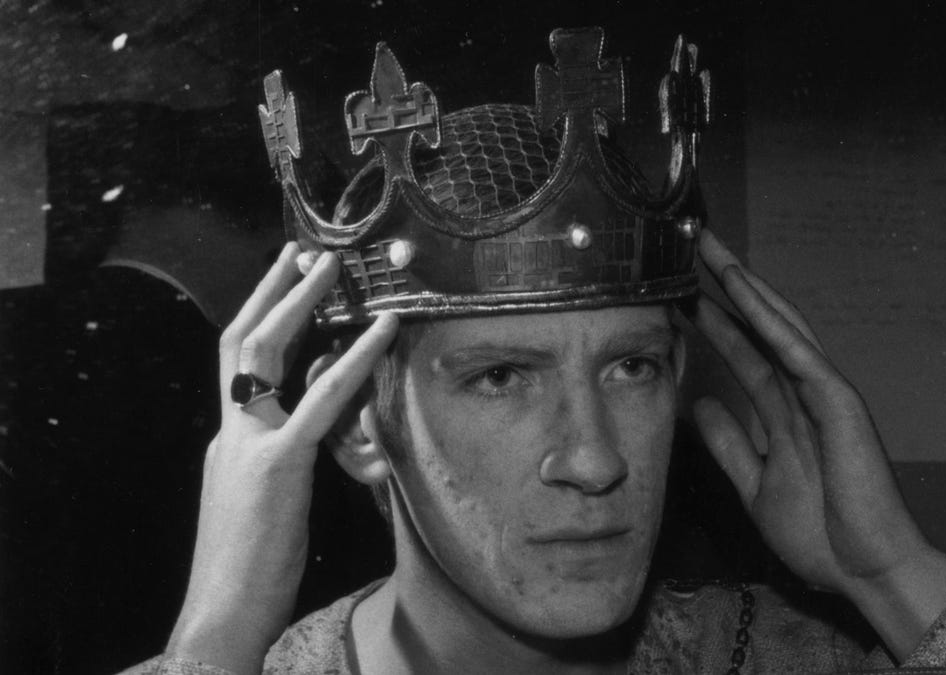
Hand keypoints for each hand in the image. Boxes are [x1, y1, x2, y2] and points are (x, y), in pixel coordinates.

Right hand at [166, 243, 398, 673]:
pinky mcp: (278, 466)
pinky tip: (383, 329)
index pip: (237, 362)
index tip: (282, 279)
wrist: (222, 611)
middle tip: (305, 252)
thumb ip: (279, 461)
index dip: (258, 316)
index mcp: (229, 439)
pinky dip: (352, 359)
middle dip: (272, 292)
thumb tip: (306, 437)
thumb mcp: (263, 502)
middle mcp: (232, 431)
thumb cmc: (247, 567)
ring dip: (301, 304)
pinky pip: (320, 401)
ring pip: (267, 354)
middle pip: (243, 342)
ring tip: (332, 268)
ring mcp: (249, 444)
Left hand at [689, 230, 945, 657]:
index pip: (744, 352)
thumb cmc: (822, 533)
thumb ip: (731, 445)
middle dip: (726, 286)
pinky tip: (742, 290)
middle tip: (691, 244)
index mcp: (785, 410)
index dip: (712, 321)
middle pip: (759, 326)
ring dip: (744, 287)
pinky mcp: (838, 401)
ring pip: (779, 325)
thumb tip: (700, 405)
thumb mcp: (756, 485)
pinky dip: (768, 319)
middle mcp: (803, 392)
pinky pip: (798, 351)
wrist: (865, 571)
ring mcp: (823, 392)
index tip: (678, 292)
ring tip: (710, 251)